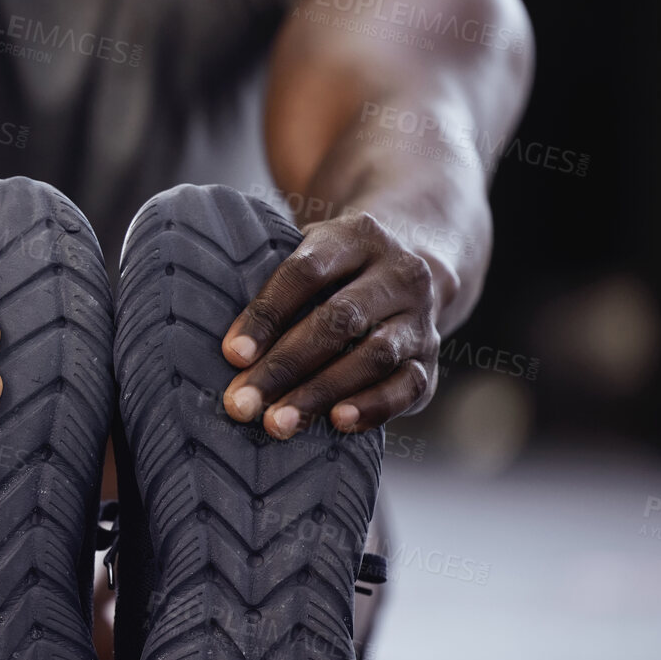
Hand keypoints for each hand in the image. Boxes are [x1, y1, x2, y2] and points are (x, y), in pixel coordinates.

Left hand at [220, 210, 440, 439]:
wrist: (409, 271)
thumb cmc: (333, 271)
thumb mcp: (311, 254)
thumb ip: (274, 283)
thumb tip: (229, 348)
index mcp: (357, 236)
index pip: (307, 273)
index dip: (267, 314)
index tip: (232, 354)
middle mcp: (398, 274)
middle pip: (339, 319)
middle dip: (285, 365)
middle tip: (242, 402)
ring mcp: (420, 317)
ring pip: (374, 356)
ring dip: (321, 392)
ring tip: (278, 422)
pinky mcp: (431, 359)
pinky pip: (409, 386)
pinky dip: (374, 406)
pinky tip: (337, 423)